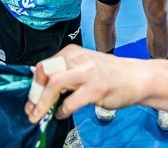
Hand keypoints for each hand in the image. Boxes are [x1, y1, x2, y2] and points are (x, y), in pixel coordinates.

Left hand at [25, 45, 145, 122]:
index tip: (30, 100)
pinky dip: (62, 110)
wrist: (137, 77)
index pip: (45, 66)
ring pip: (55, 84)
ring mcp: (87, 73)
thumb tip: (42, 89)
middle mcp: (78, 59)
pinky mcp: (96, 88)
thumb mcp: (85, 66)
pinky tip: (62, 114)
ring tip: (39, 115)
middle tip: (30, 110)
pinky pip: (71, 101)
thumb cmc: (110, 74)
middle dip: (34, 94)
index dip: (34, 84)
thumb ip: (66, 73)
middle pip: (46, 72)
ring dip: (43, 103)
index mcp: (73, 52)